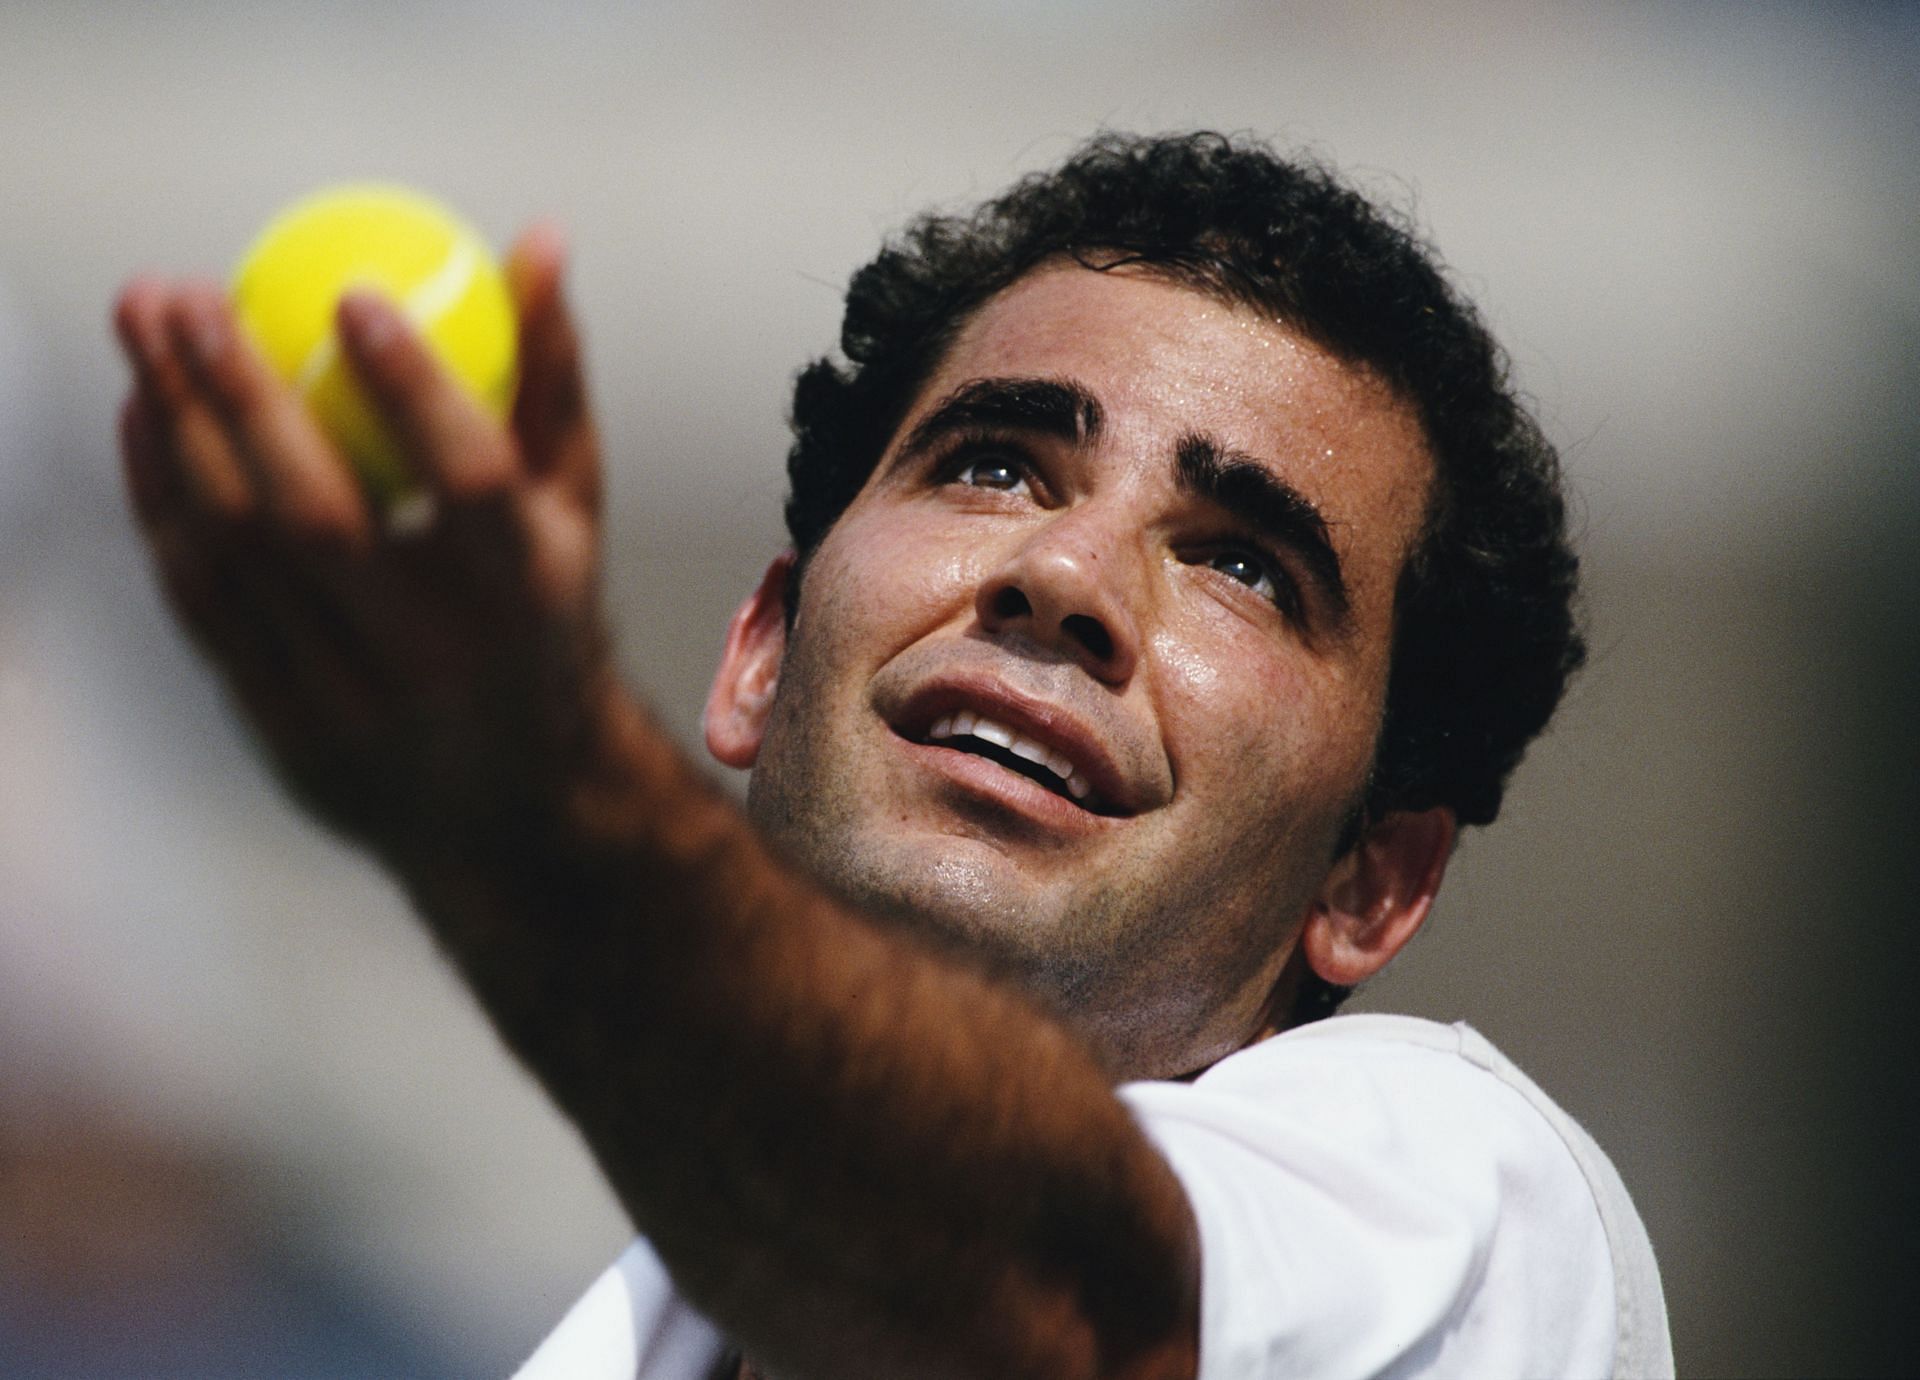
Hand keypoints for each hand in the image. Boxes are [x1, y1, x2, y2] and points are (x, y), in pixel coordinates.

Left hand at [113, 226, 621, 867]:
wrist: (518, 806)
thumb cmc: (543, 621)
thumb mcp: (573, 509)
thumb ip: (550, 376)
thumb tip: (537, 238)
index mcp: (531, 598)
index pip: (472, 485)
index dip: (414, 388)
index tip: (351, 294)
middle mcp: (442, 660)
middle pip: (322, 520)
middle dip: (239, 395)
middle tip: (188, 295)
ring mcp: (354, 705)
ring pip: (240, 559)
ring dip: (176, 430)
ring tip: (144, 326)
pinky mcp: (284, 732)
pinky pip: (199, 603)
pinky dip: (159, 501)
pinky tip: (145, 418)